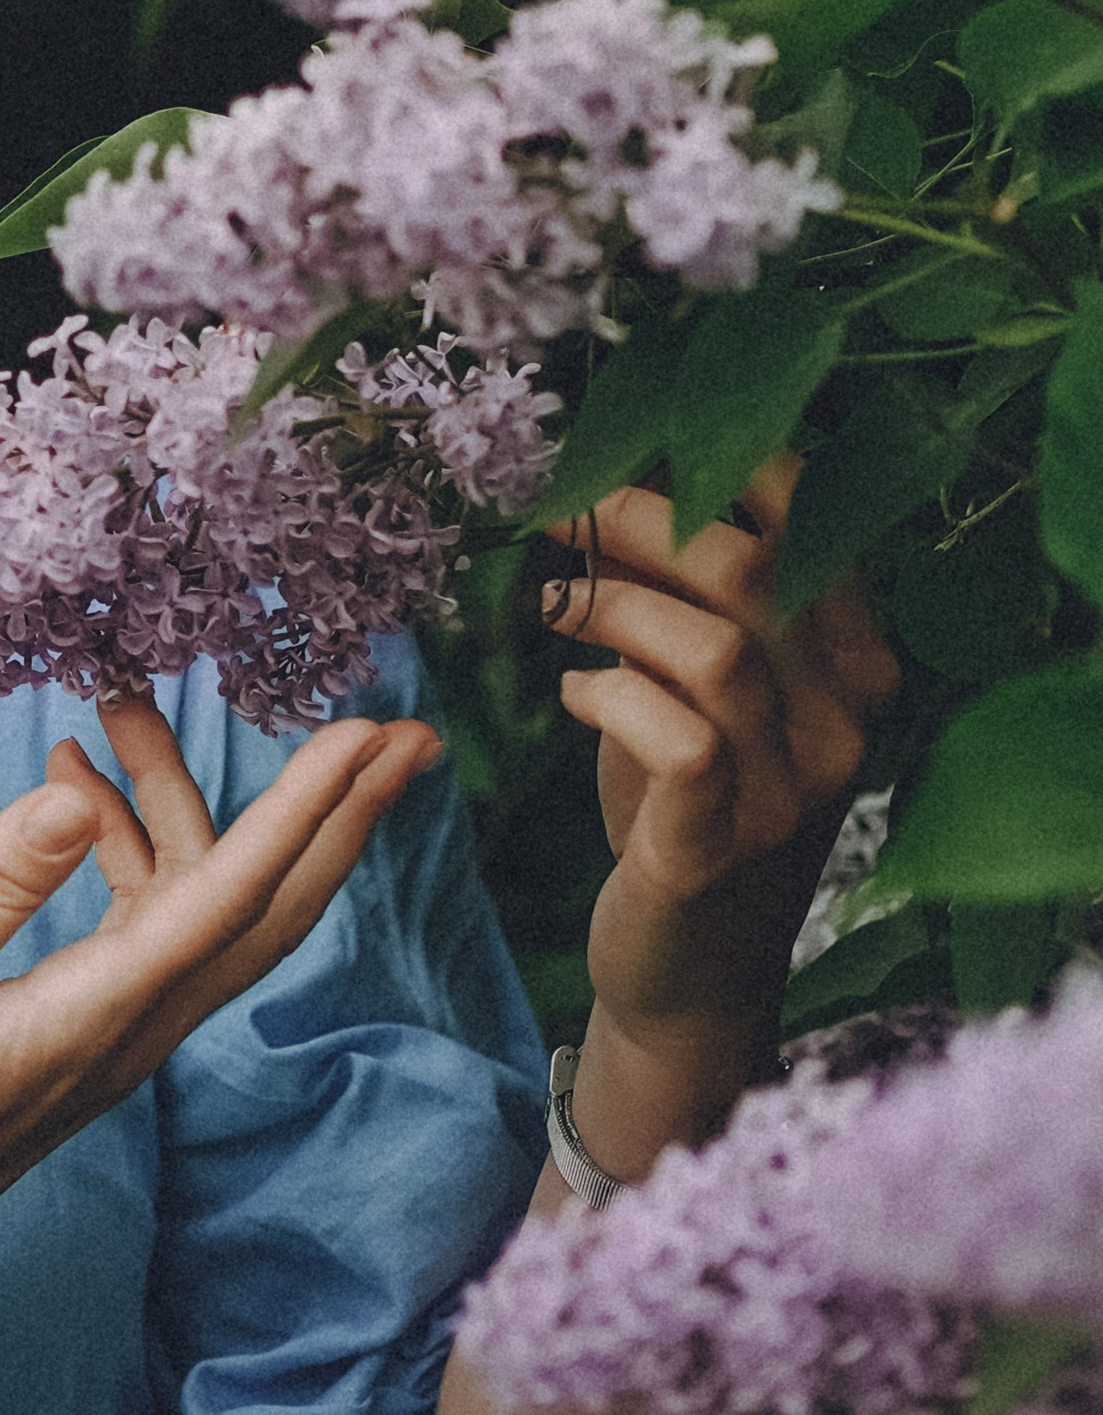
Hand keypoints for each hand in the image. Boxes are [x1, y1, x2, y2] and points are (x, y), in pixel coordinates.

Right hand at [0, 697, 437, 1344]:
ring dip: (181, 798)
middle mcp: (136, 1024)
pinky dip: (126, 842)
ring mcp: (120, 1029)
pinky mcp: (91, 1027)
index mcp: (100, 1012)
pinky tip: (70, 790)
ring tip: (121, 704)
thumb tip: (69, 797)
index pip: (232, 895)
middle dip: (341, 816)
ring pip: (202, 901)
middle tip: (404, 733)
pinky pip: (146, 921)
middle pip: (271, 907)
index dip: (306, 808)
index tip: (370, 737)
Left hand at [542, 461, 899, 1040]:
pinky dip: (608, 695)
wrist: (684, 968)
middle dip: (640, 522)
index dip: (725, 466)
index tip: (633, 446)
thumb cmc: (683, 802)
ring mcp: (790, 794)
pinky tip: (574, 693)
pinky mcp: (719, 851)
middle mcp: (846, 727)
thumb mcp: (702, 689)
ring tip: (556, 606)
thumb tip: (615, 478)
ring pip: (719, 650)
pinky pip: (678, 740)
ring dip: (615, 606)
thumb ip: (690, 599)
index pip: (817, 527)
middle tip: (560, 518)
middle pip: (756, 571)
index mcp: (858, 668)